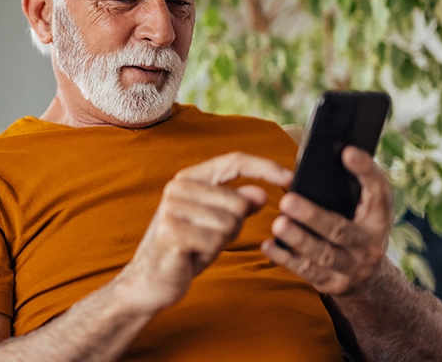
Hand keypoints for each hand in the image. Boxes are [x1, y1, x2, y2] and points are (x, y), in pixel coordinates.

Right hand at [115, 152, 291, 313]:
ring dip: (220, 241)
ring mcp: (172, 207)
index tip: (290, 177)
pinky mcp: (171, 230)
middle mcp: (178, 187)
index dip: (265, 167)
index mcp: (189, 178)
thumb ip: (238, 206)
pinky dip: (210, 252)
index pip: (233, 162)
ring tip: (198, 246)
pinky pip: (216, 240)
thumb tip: (261, 192)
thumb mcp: (217, 224)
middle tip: (209, 238)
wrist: (150, 280)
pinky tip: (192, 255)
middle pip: (238, 201)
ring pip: (229, 222)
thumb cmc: (187, 249)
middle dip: (233, 226)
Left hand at [261, 146, 393, 296]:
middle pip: (341, 229)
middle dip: (314, 216)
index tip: (347, 151)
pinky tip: (269, 245)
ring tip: (279, 224)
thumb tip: (332, 150)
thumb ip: (354, 183)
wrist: (372, 279)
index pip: (379, 191)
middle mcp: (370, 244)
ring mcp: (352, 267)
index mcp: (380, 217)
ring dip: (299, 239)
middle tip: (288, 200)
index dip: (365, 170)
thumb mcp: (367, 208)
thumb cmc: (361, 228)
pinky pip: (308, 272)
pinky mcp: (334, 284)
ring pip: (324, 254)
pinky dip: (286, 259)